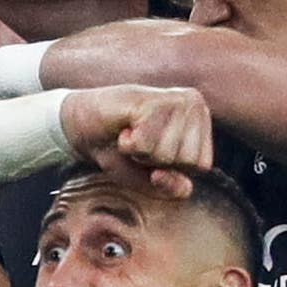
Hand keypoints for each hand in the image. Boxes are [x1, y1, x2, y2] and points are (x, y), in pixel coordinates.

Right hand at [59, 85, 211, 191]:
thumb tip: (180, 183)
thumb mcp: (150, 179)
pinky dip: (129, 145)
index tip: (154, 150)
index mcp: (201, 118)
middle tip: (140, 141)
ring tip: (132, 133)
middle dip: (156, 160)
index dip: (172, 168)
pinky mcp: (151, 100)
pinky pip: (146, 145)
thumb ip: (173, 188)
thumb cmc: (120, 150)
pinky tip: (124, 128)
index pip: (202, 165)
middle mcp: (194, 103)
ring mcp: (174, 98)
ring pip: (167, 154)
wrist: (85, 126)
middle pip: (187, 160)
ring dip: (141, 152)